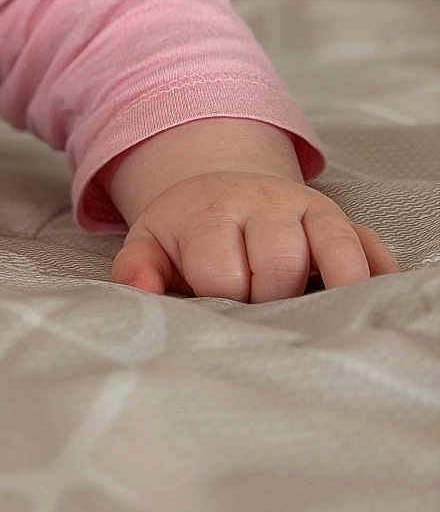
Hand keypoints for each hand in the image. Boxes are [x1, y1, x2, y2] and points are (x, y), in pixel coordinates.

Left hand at [112, 171, 399, 300]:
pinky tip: (360, 309)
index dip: (217, 300)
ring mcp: (314, 210)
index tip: (211, 305)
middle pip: (280, 264)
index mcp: (213, 210)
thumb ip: (136, 268)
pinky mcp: (348, 223)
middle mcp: (268, 202)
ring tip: (310, 321)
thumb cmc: (185, 234)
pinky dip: (376, 282)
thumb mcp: (149, 244)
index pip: (221, 270)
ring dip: (328, 296)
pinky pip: (375, 252)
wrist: (220, 190)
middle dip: (267, 302)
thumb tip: (139, 289)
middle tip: (254, 313)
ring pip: (338, 253)